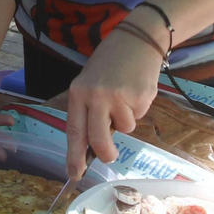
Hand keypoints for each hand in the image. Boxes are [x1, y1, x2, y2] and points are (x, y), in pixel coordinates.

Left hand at [64, 31, 163, 178]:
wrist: (137, 39)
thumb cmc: (111, 64)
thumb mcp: (91, 83)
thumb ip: (90, 110)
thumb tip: (92, 145)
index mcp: (79, 92)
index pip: (74, 130)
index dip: (74, 155)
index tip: (74, 174)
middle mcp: (96, 96)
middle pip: (99, 139)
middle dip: (106, 154)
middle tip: (111, 157)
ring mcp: (118, 96)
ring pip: (124, 128)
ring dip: (127, 119)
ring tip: (126, 96)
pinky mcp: (139, 97)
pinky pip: (138, 116)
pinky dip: (138, 108)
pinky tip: (136, 89)